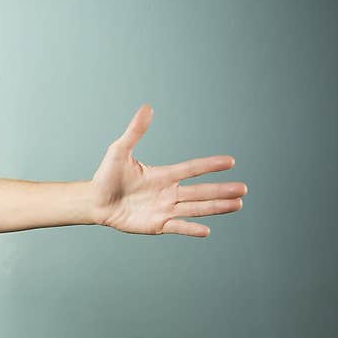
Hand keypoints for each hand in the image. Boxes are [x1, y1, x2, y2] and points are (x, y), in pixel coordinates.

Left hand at [91, 104, 247, 236]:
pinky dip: (191, 229)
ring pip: (195, 208)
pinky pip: (177, 227)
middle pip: (200, 191)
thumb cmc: (106, 176)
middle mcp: (168, 192)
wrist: (94, 201)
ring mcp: (164, 209)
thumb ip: (135, 132)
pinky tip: (207, 230)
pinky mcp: (156, 225)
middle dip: (222, 190)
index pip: (192, 169)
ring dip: (216, 207)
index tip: (231, 161)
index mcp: (163, 175)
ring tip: (238, 204)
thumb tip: (147, 107)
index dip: (210, 165)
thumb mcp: (119, 151)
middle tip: (243, 189)